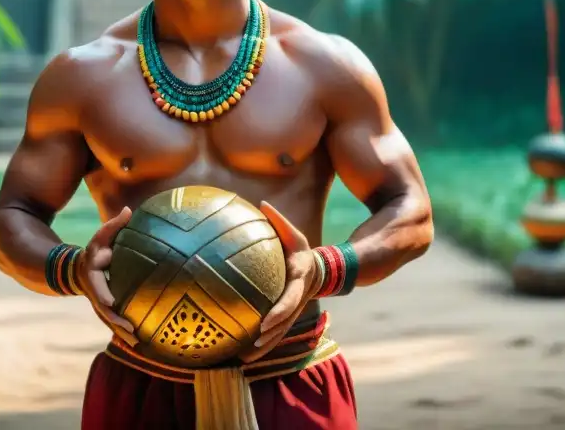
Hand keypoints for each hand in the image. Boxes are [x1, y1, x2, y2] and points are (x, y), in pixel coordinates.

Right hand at [75, 206, 138, 347]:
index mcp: (93, 275)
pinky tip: (138, 343)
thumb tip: (128, 210)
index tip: (111, 301)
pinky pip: (114, 321)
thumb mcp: (102, 235)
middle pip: (104, 309)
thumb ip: (115, 224)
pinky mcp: (106, 309)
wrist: (80, 268)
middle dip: (115, 320)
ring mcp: (99, 303)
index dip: (103, 292)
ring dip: (121, 332)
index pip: (97, 284)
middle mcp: (95, 292)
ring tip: (136, 344)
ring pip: (109, 320)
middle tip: (130, 329)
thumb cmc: (96, 249)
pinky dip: (123, 333)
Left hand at [240, 201, 322, 363]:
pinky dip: (263, 345)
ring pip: (280, 333)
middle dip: (270, 337)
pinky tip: (243, 356)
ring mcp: (294, 311)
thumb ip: (279, 221)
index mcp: (299, 281)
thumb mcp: (295, 234)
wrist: (321, 270)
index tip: (265, 322)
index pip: (290, 299)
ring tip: (244, 361)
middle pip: (285, 323)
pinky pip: (275, 333)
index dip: (279, 311)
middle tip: (253, 345)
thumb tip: (262, 203)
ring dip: (265, 348)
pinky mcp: (288, 317)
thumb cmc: (301, 250)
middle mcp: (298, 300)